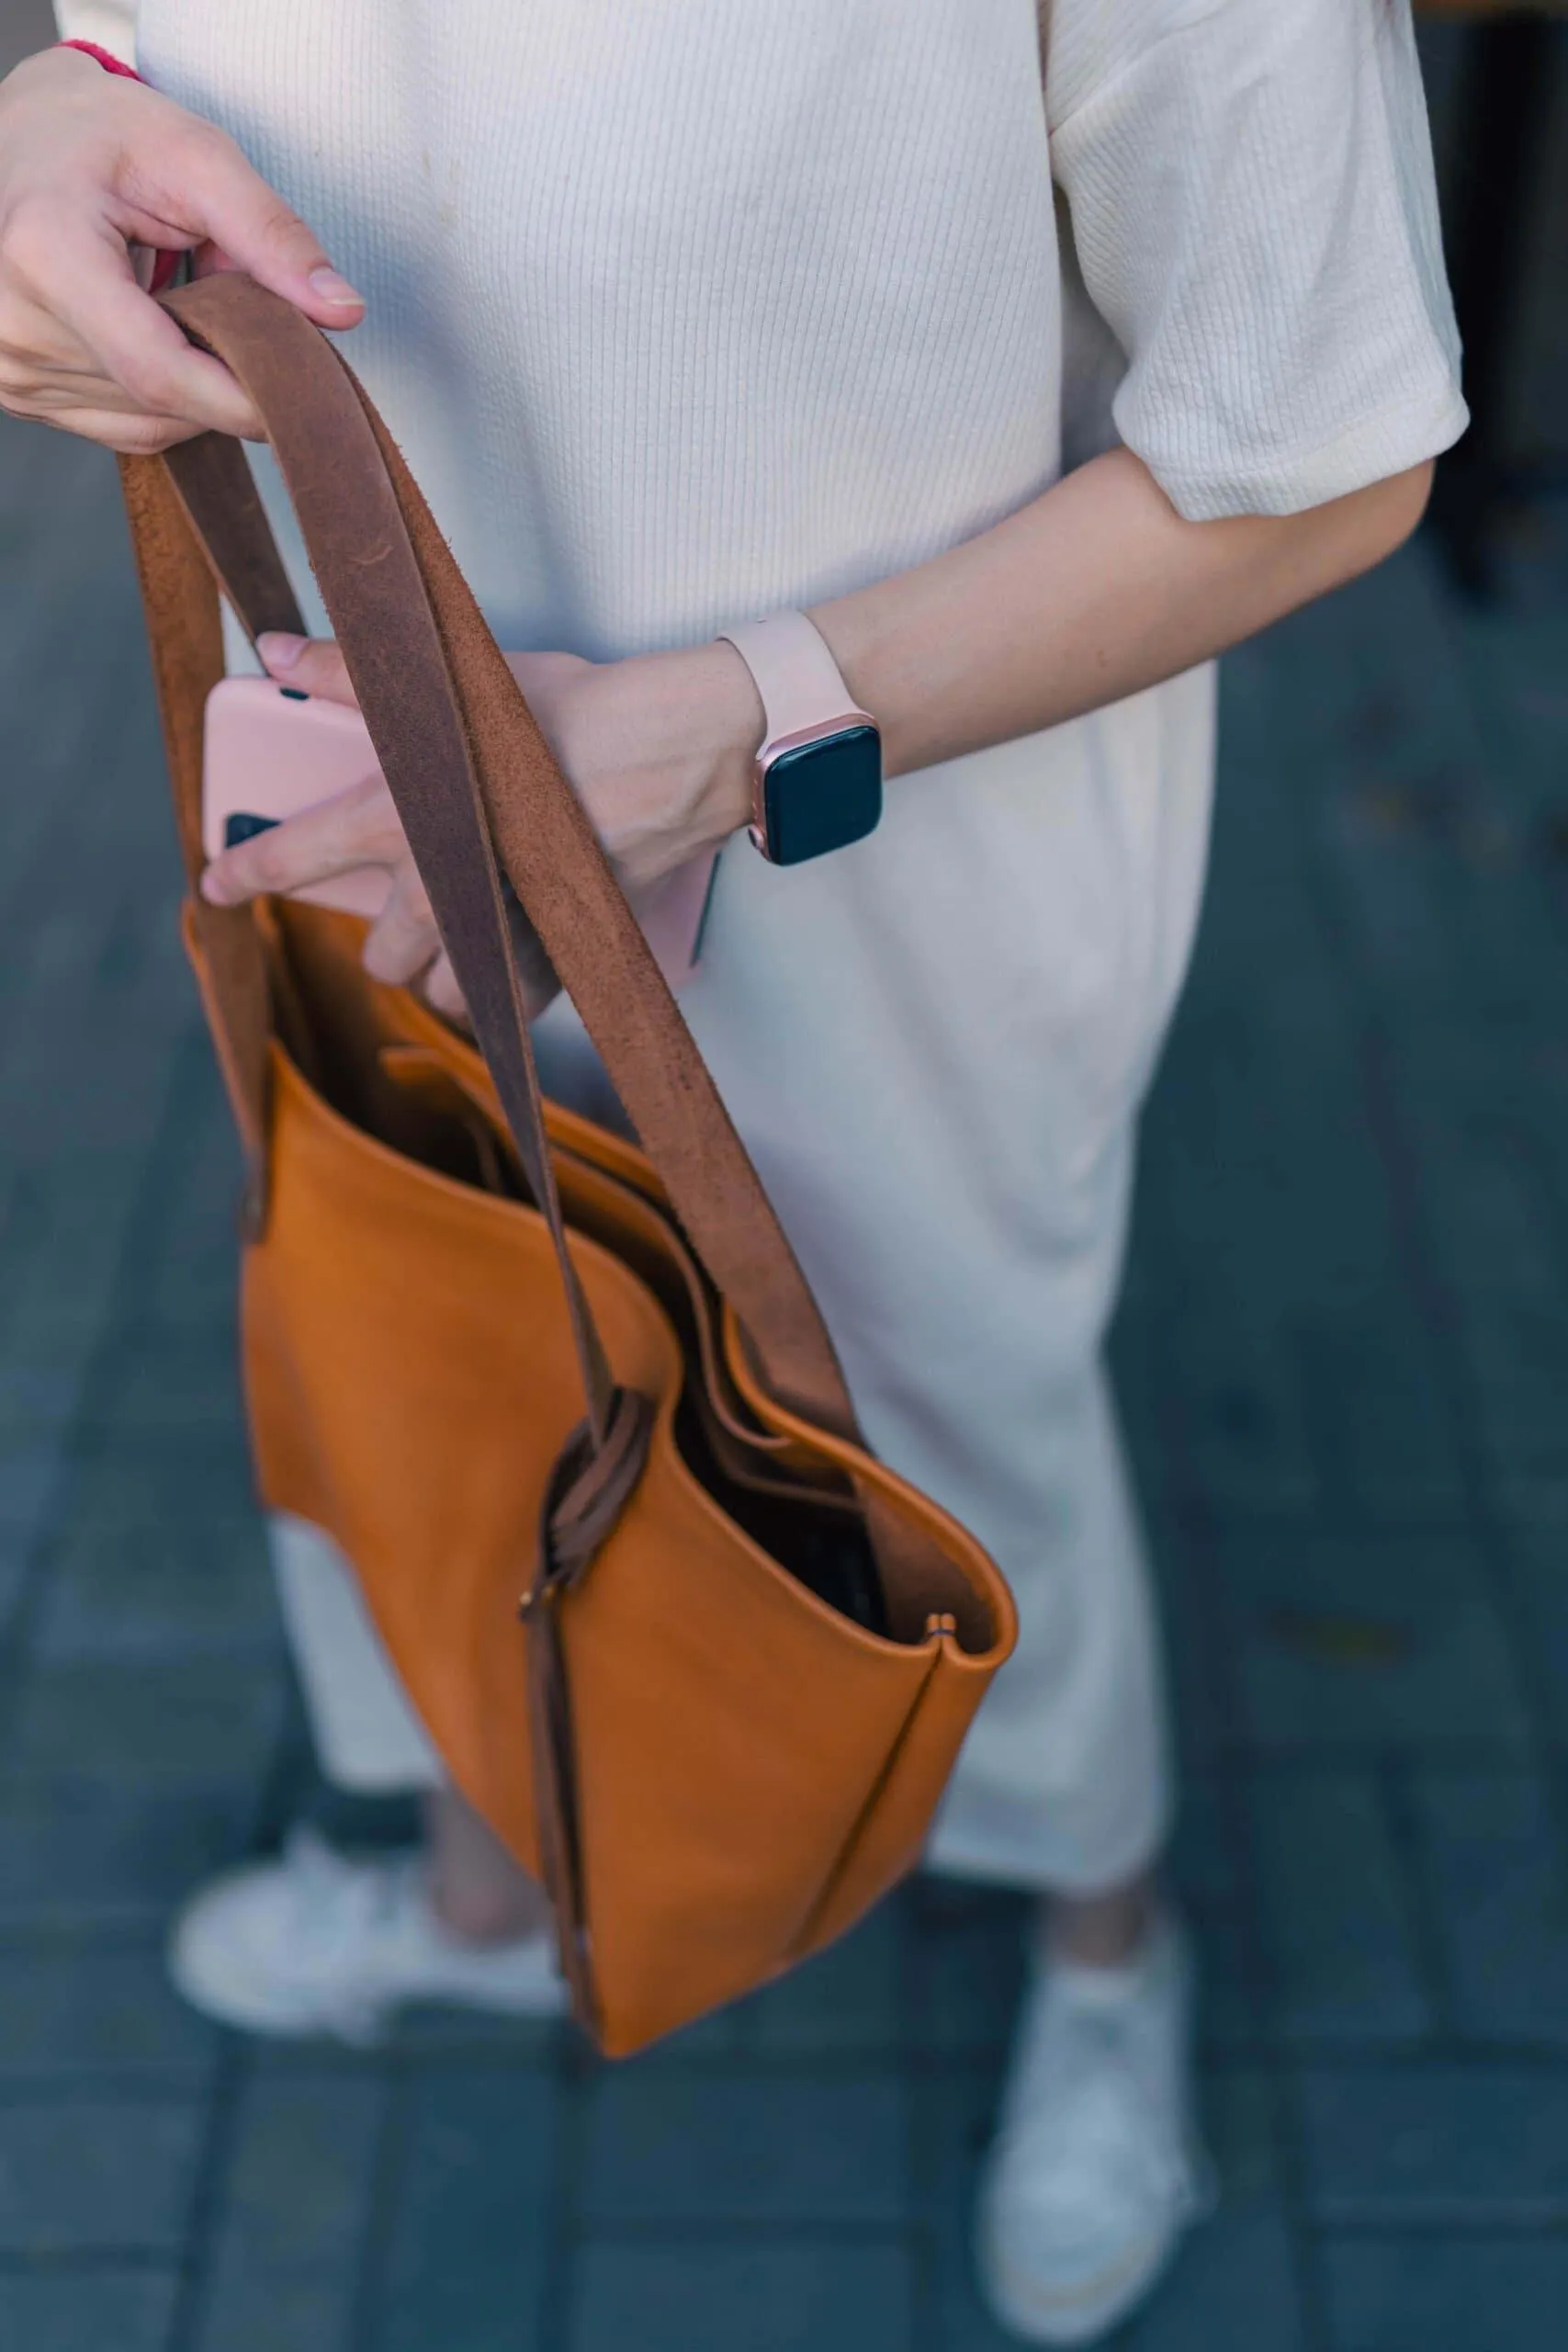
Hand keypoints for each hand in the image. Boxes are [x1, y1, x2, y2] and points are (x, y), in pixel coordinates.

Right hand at [0, 45, 362, 450]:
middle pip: (163, 401)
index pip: (159, 371)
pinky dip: (166, 394)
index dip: (241, 398)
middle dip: (228, 371)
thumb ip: (271, 232)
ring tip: (186, 302)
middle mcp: (14, 325)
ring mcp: (10, 368)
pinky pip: (126, 425)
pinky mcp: (19, 392)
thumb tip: (342, 310)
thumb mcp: (192, 155)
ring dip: (198, 383)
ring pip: (152, 424)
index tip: (303, 396)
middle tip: (248, 310)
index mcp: (45, 254)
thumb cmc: (97, 134)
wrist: (23, 140)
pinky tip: (159, 331)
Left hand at [199, 632, 759, 1015]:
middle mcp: (441, 890)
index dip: (246, 874)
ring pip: (443, 990)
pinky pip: (511, 1005)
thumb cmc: (572, 714)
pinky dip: (505, 989)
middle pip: (380, 956)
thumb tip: (279, 650)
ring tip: (458, 935)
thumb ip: (357, 675)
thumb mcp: (459, 682)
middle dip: (383, 938)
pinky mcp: (559, 958)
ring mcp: (500, 933)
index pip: (296, 858)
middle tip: (400, 905)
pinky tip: (513, 952)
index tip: (217, 886)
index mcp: (402, 819)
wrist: (672, 756)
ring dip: (442, 970)